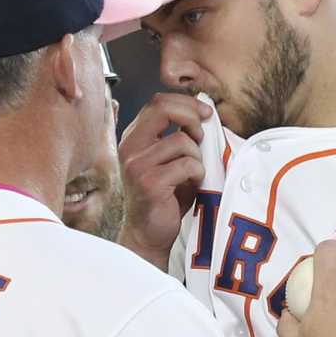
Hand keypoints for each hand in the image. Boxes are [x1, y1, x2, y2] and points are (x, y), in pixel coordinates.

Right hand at [116, 93, 210, 265]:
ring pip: (181, 141)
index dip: (186, 103)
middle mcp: (130, 147)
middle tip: (203, 135)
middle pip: (164, 109)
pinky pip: (187, 164)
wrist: (150, 234)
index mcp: (134, 138)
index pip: (158, 102)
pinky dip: (198, 173)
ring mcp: (137, 164)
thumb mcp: (170, 161)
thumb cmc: (166, 198)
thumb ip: (178, 137)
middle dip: (192, 117)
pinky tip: (194, 184)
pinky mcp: (150, 182)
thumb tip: (204, 112)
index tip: (205, 113)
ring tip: (194, 173)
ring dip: (197, 156)